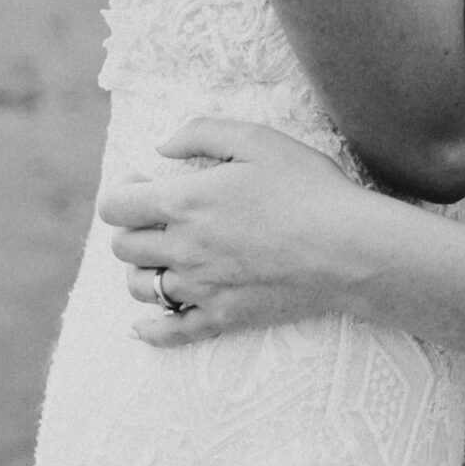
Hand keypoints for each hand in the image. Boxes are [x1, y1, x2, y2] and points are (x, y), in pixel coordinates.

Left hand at [97, 118, 376, 347]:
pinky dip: (150, 330)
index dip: (121, 192)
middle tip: (157, 216)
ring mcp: (200, 289)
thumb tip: (160, 147)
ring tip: (164, 256)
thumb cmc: (307, 187)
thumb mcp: (257, 139)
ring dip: (143, 270)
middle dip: (131, 228)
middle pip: (123, 247)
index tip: (141, 184)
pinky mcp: (223, 318)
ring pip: (141, 287)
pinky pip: (171, 332)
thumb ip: (201, 133)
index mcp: (184, 202)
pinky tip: (144, 326)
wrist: (348, 249)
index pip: (116, 206)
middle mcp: (182, 249)